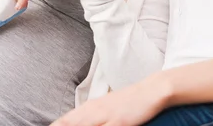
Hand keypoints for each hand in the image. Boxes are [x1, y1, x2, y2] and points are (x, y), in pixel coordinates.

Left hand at [51, 77, 168, 125]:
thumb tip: (74, 122)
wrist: (149, 91)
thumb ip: (89, 117)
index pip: (63, 122)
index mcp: (87, 108)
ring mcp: (105, 116)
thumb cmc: (127, 102)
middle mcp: (92, 111)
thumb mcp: (104, 108)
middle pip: (69, 124)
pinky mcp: (118, 122)